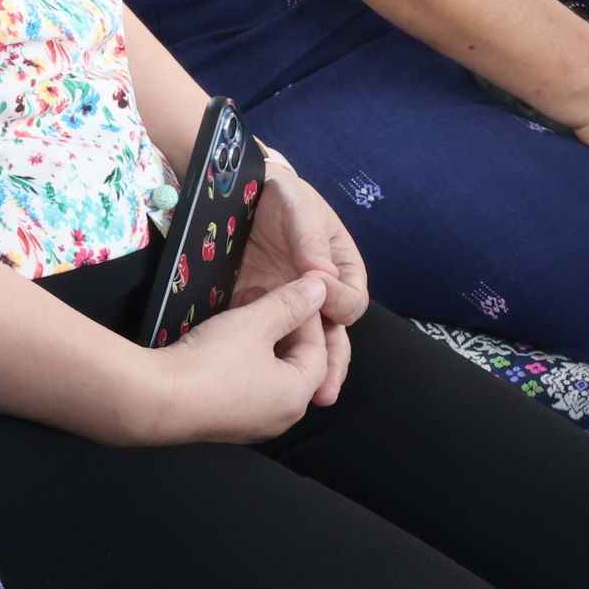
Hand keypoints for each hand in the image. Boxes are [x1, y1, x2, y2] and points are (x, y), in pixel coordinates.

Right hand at [133, 273, 332, 444]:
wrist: (157, 399)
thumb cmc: (212, 361)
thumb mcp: (253, 323)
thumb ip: (288, 303)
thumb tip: (320, 287)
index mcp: (296, 396)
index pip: (318, 351)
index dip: (308, 317)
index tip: (292, 292)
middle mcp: (281, 418)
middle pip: (295, 366)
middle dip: (284, 329)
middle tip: (266, 300)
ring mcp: (251, 425)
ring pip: (269, 377)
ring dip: (263, 344)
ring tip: (243, 316)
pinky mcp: (224, 424)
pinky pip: (247, 389)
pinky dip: (245, 363)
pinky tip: (224, 343)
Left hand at [235, 159, 367, 406]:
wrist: (238, 190)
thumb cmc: (281, 195)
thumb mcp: (300, 208)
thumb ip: (310, 240)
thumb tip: (321, 276)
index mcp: (342, 269)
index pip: (350, 299)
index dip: (338, 300)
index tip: (319, 289)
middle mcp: (320, 294)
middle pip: (334, 334)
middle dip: (332, 364)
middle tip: (325, 390)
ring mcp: (290, 304)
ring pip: (305, 345)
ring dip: (307, 372)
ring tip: (307, 398)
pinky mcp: (259, 308)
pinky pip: (268, 338)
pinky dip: (268, 356)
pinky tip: (263, 375)